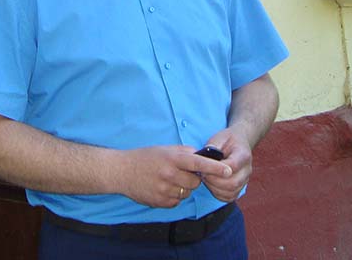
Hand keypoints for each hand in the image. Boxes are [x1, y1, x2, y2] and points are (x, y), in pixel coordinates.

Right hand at [114, 145, 232, 207]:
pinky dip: (174, 196)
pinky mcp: (161, 202)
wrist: (123, 171)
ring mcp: (165, 190)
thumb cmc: (146, 157)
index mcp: (172, 158)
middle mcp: (170, 174)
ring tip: (168, 179)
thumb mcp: (165, 149)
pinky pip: (177, 201)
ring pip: (187, 192)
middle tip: (180, 172)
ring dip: (183, 187)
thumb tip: (202, 157)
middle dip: (192, 178)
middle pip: (195, 181)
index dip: (215, 167)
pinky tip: (162, 187)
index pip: (198, 163)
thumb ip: (185, 153)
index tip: (229, 170)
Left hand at [198, 129, 252, 202]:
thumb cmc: (227, 141)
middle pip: (233, 183)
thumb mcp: (219, 138)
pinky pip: (230, 197)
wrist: (239, 142)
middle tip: (203, 174)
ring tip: (206, 179)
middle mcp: (247, 169)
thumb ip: (212, 147)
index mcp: (243, 155)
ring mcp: (245, 180)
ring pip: (231, 192)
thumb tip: (203, 158)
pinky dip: (219, 194)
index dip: (217, 170)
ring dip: (215, 189)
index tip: (205, 167)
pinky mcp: (240, 187)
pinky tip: (212, 185)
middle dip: (214, 181)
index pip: (232, 166)